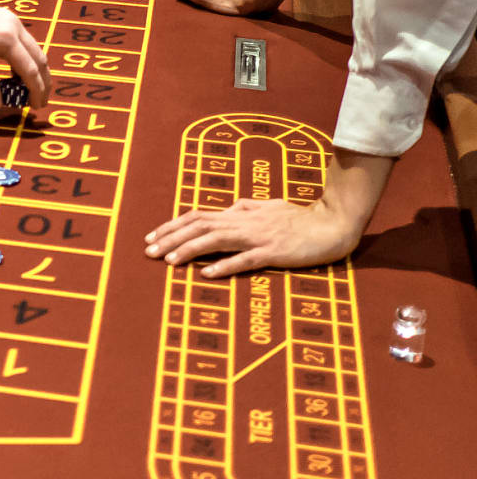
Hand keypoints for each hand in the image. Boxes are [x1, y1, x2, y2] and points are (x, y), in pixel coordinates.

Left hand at [0, 0, 50, 109]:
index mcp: (6, 39)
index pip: (30, 70)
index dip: (35, 91)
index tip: (36, 107)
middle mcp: (14, 26)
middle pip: (39, 58)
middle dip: (42, 82)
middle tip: (40, 102)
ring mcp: (10, 19)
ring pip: (33, 48)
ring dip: (34, 69)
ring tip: (29, 90)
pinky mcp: (4, 16)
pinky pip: (22, 40)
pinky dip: (23, 57)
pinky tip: (14, 73)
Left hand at [143, 198, 362, 277]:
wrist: (333, 224)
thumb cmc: (301, 218)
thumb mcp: (269, 207)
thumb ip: (248, 208)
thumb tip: (229, 207)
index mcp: (240, 213)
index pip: (198, 216)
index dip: (172, 225)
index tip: (152, 237)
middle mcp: (244, 222)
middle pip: (200, 227)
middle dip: (171, 238)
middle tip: (149, 252)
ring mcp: (258, 237)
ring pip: (216, 240)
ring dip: (189, 250)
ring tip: (168, 261)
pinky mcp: (274, 253)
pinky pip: (246, 260)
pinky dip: (225, 266)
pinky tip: (206, 274)